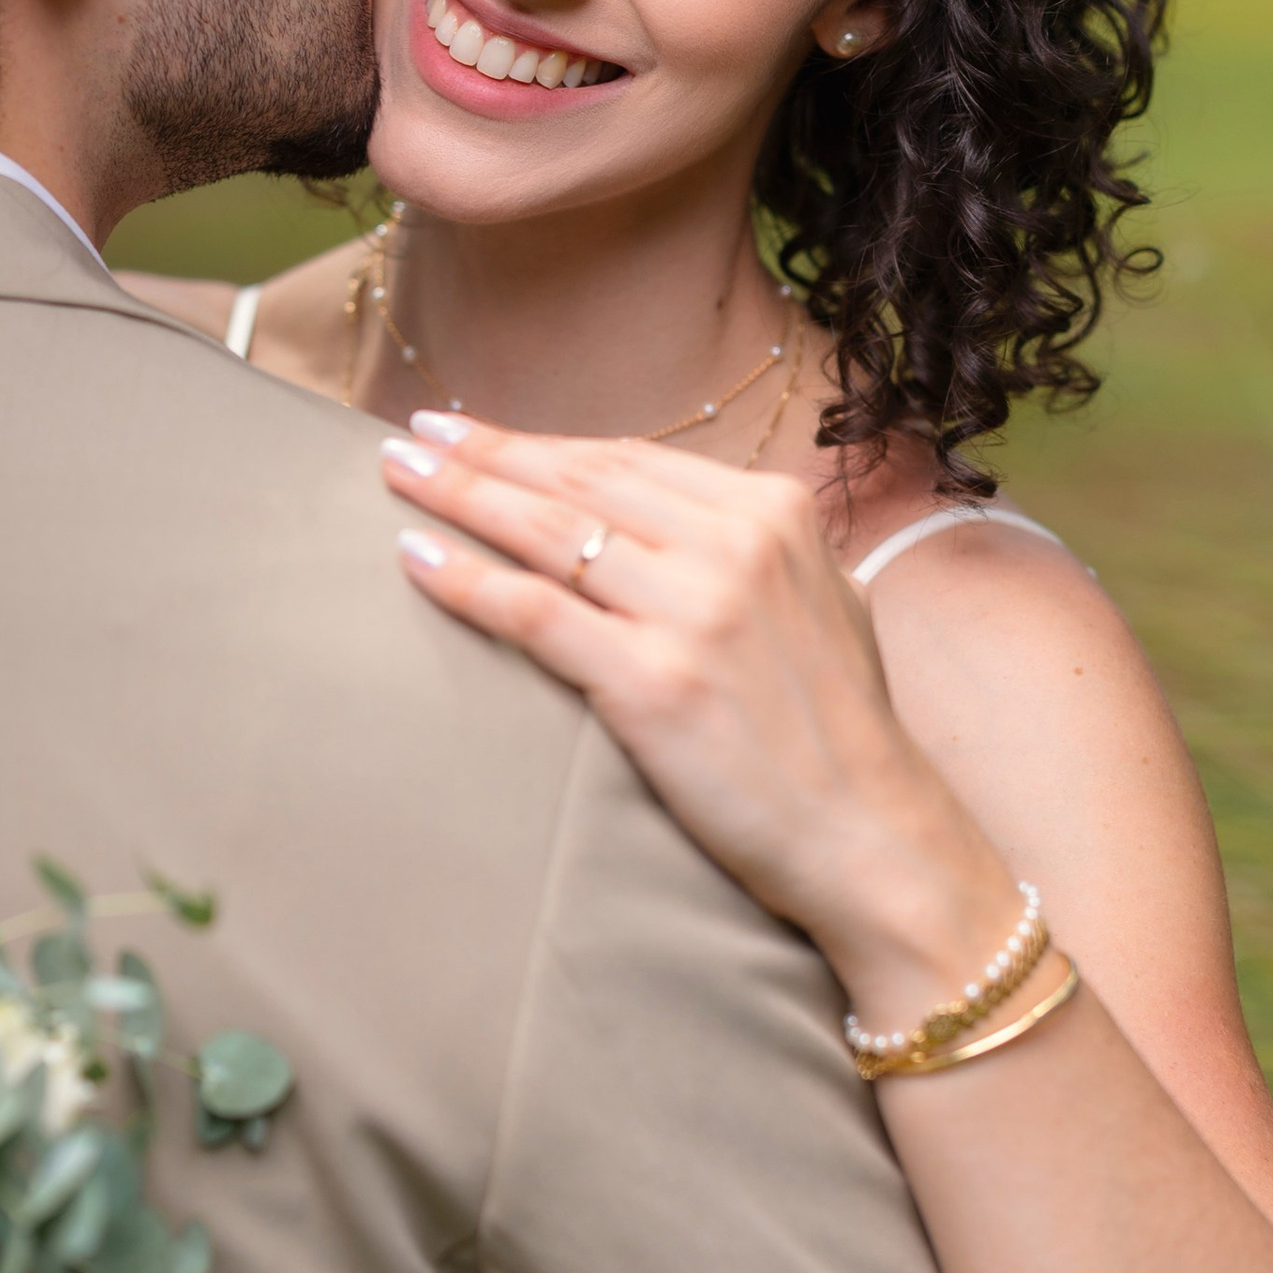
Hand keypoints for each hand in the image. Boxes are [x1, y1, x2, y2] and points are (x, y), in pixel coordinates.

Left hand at [382, 413, 1023, 1018]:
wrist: (873, 840)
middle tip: (414, 436)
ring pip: (548, 532)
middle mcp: (735, 545)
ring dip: (460, 497)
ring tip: (398, 476)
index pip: (630, 460)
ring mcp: (693, 610)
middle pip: (579, 481)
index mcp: (775, 513)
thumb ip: (755, 550)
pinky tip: (418, 557)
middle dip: (486, 452)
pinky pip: (535, 612)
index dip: (545, 444)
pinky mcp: (654, 682)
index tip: (482, 433)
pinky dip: (468, 579)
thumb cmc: (840, 733)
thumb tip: (677, 519)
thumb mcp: (822, 603)